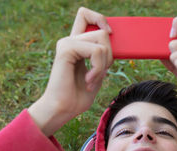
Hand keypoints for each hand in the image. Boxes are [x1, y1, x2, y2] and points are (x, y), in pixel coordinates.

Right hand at [28, 7, 112, 135]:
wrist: (63, 109)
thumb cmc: (78, 96)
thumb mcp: (97, 74)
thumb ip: (103, 58)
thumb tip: (113, 42)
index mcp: (76, 45)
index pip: (86, 16)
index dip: (100, 19)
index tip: (110, 34)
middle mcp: (70, 40)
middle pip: (102, 31)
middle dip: (109, 55)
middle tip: (100, 74)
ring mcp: (67, 43)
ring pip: (102, 40)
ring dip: (104, 64)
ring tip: (93, 79)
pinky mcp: (66, 49)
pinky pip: (97, 51)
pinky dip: (98, 68)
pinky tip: (89, 80)